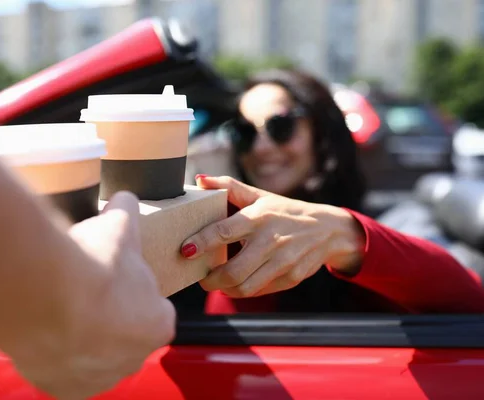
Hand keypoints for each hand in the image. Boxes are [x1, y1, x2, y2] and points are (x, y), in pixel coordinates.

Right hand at [12, 192, 175, 399]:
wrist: (42, 294)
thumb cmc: (91, 265)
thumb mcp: (117, 225)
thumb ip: (126, 211)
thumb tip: (124, 199)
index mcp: (158, 323)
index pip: (154, 310)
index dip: (134, 293)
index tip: (113, 279)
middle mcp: (134, 358)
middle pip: (125, 336)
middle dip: (109, 318)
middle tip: (84, 292)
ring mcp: (99, 378)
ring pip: (94, 357)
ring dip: (82, 337)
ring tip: (60, 307)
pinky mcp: (63, 389)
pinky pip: (63, 373)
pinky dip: (55, 354)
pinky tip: (44, 328)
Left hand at [181, 176, 364, 297]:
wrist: (329, 230)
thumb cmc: (286, 211)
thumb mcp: (260, 197)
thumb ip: (229, 188)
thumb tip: (199, 179)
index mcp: (259, 217)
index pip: (224, 232)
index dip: (201, 242)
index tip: (185, 251)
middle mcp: (270, 241)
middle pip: (232, 271)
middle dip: (209, 279)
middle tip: (201, 277)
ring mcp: (282, 262)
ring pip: (244, 287)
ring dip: (224, 289)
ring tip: (216, 282)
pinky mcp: (291, 278)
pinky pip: (259, 291)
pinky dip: (243, 290)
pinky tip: (237, 283)